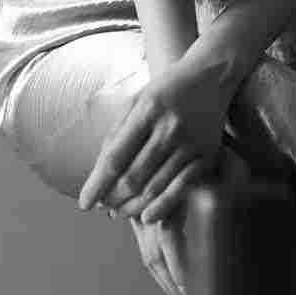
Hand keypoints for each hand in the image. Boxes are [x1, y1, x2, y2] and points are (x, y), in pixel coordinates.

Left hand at [77, 55, 230, 222]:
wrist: (210, 76)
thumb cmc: (165, 89)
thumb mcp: (136, 100)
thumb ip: (117, 133)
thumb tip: (99, 170)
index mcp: (146, 111)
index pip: (115, 157)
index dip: (98, 184)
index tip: (85, 204)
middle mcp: (169, 128)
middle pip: (134, 176)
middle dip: (114, 198)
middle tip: (104, 208)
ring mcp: (190, 144)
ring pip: (156, 186)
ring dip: (134, 206)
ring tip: (119, 213)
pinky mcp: (207, 155)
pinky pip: (182, 188)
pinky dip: (163, 207)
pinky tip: (148, 218)